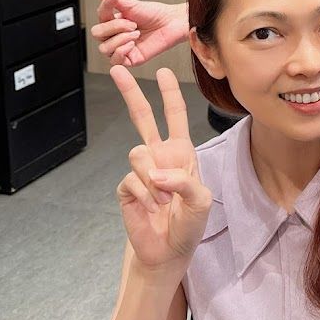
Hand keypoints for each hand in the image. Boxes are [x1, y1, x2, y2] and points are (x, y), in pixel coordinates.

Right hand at [92, 0, 188, 66]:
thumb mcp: (130, 3)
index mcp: (112, 22)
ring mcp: (121, 48)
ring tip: (136, 33)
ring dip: (120, 39)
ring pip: (104, 49)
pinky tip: (133, 44)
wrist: (172, 23)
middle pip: (97, 34)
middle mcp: (115, 36)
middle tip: (132, 24)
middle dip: (115, 27)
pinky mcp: (130, 59)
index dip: (106, 8)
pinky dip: (121, 51)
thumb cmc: (154, 14)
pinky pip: (115, 61)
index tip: (116, 0)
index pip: (99, 17)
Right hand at [111, 66, 211, 270]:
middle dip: (131, 94)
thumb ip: (184, 182)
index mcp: (181, 152)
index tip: (162, 71)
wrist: (169, 250)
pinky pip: (132, 180)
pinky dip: (146, 195)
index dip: (170, 93)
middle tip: (118, 70)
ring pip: (137, 152)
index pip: (175, 116)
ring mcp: (142, 171)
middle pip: (143, 117)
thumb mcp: (200, 201)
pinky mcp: (127, 187)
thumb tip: (157, 173)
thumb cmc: (190, 223)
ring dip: (154, 179)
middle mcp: (160, 156)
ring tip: (165, 201)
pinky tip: (153, 208)